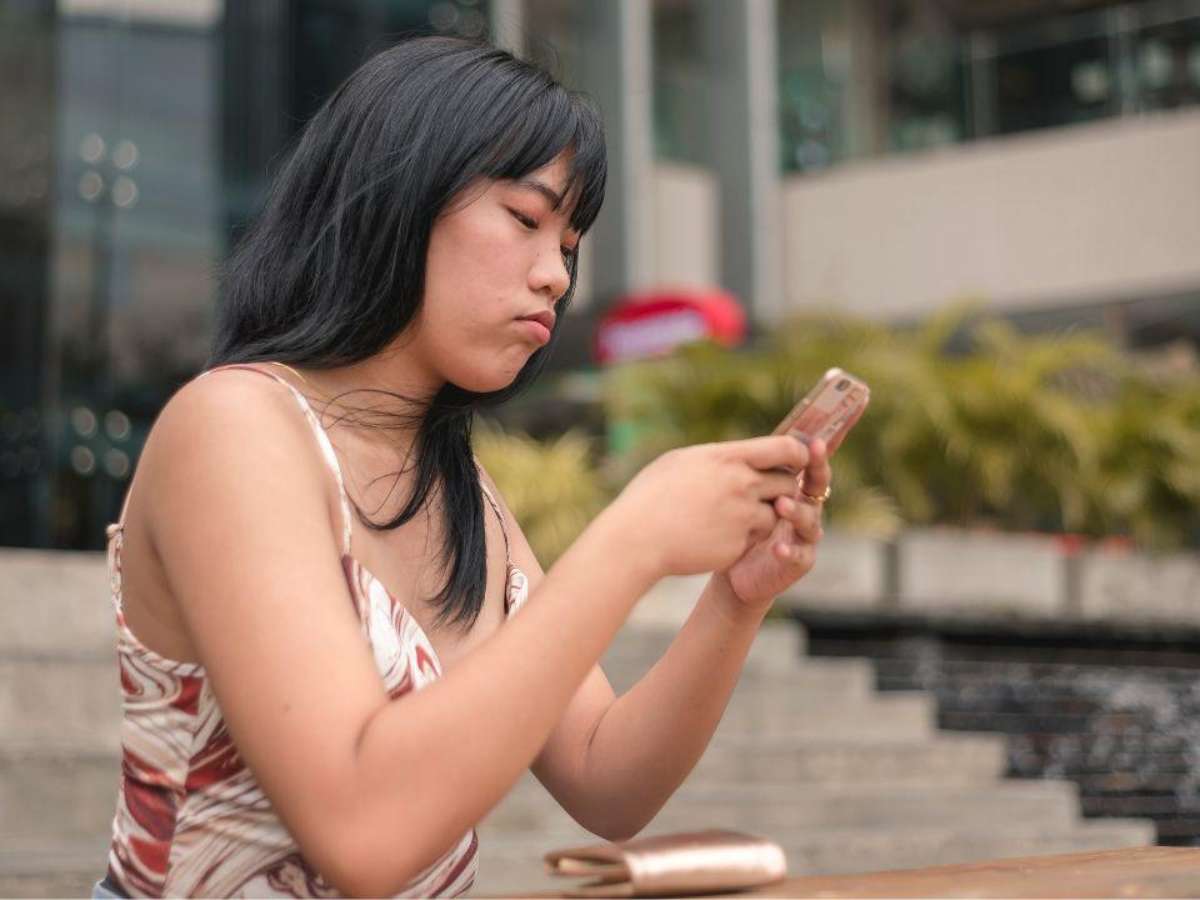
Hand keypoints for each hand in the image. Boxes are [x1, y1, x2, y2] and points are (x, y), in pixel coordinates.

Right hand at [612, 435, 810, 579]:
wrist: (637, 539)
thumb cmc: (649, 498)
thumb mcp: (679, 462)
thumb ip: (714, 458)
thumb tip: (733, 456)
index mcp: (726, 457)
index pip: (784, 448)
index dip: (798, 453)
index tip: (799, 458)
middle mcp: (741, 483)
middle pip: (788, 482)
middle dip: (782, 488)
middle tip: (766, 493)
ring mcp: (743, 515)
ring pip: (777, 513)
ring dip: (764, 515)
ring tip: (733, 517)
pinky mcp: (740, 544)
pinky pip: (758, 538)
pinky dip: (747, 538)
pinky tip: (720, 536)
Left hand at [721, 437, 831, 611]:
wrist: (733, 569)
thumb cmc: (737, 524)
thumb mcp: (742, 492)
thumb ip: (751, 469)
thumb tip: (744, 440)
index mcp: (794, 486)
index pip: (810, 461)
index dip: (819, 446)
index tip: (821, 430)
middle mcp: (806, 507)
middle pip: (818, 484)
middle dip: (817, 467)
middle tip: (812, 453)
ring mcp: (805, 535)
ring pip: (809, 519)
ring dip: (797, 510)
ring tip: (782, 504)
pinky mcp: (799, 561)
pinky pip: (799, 554)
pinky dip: (789, 549)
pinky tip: (777, 547)